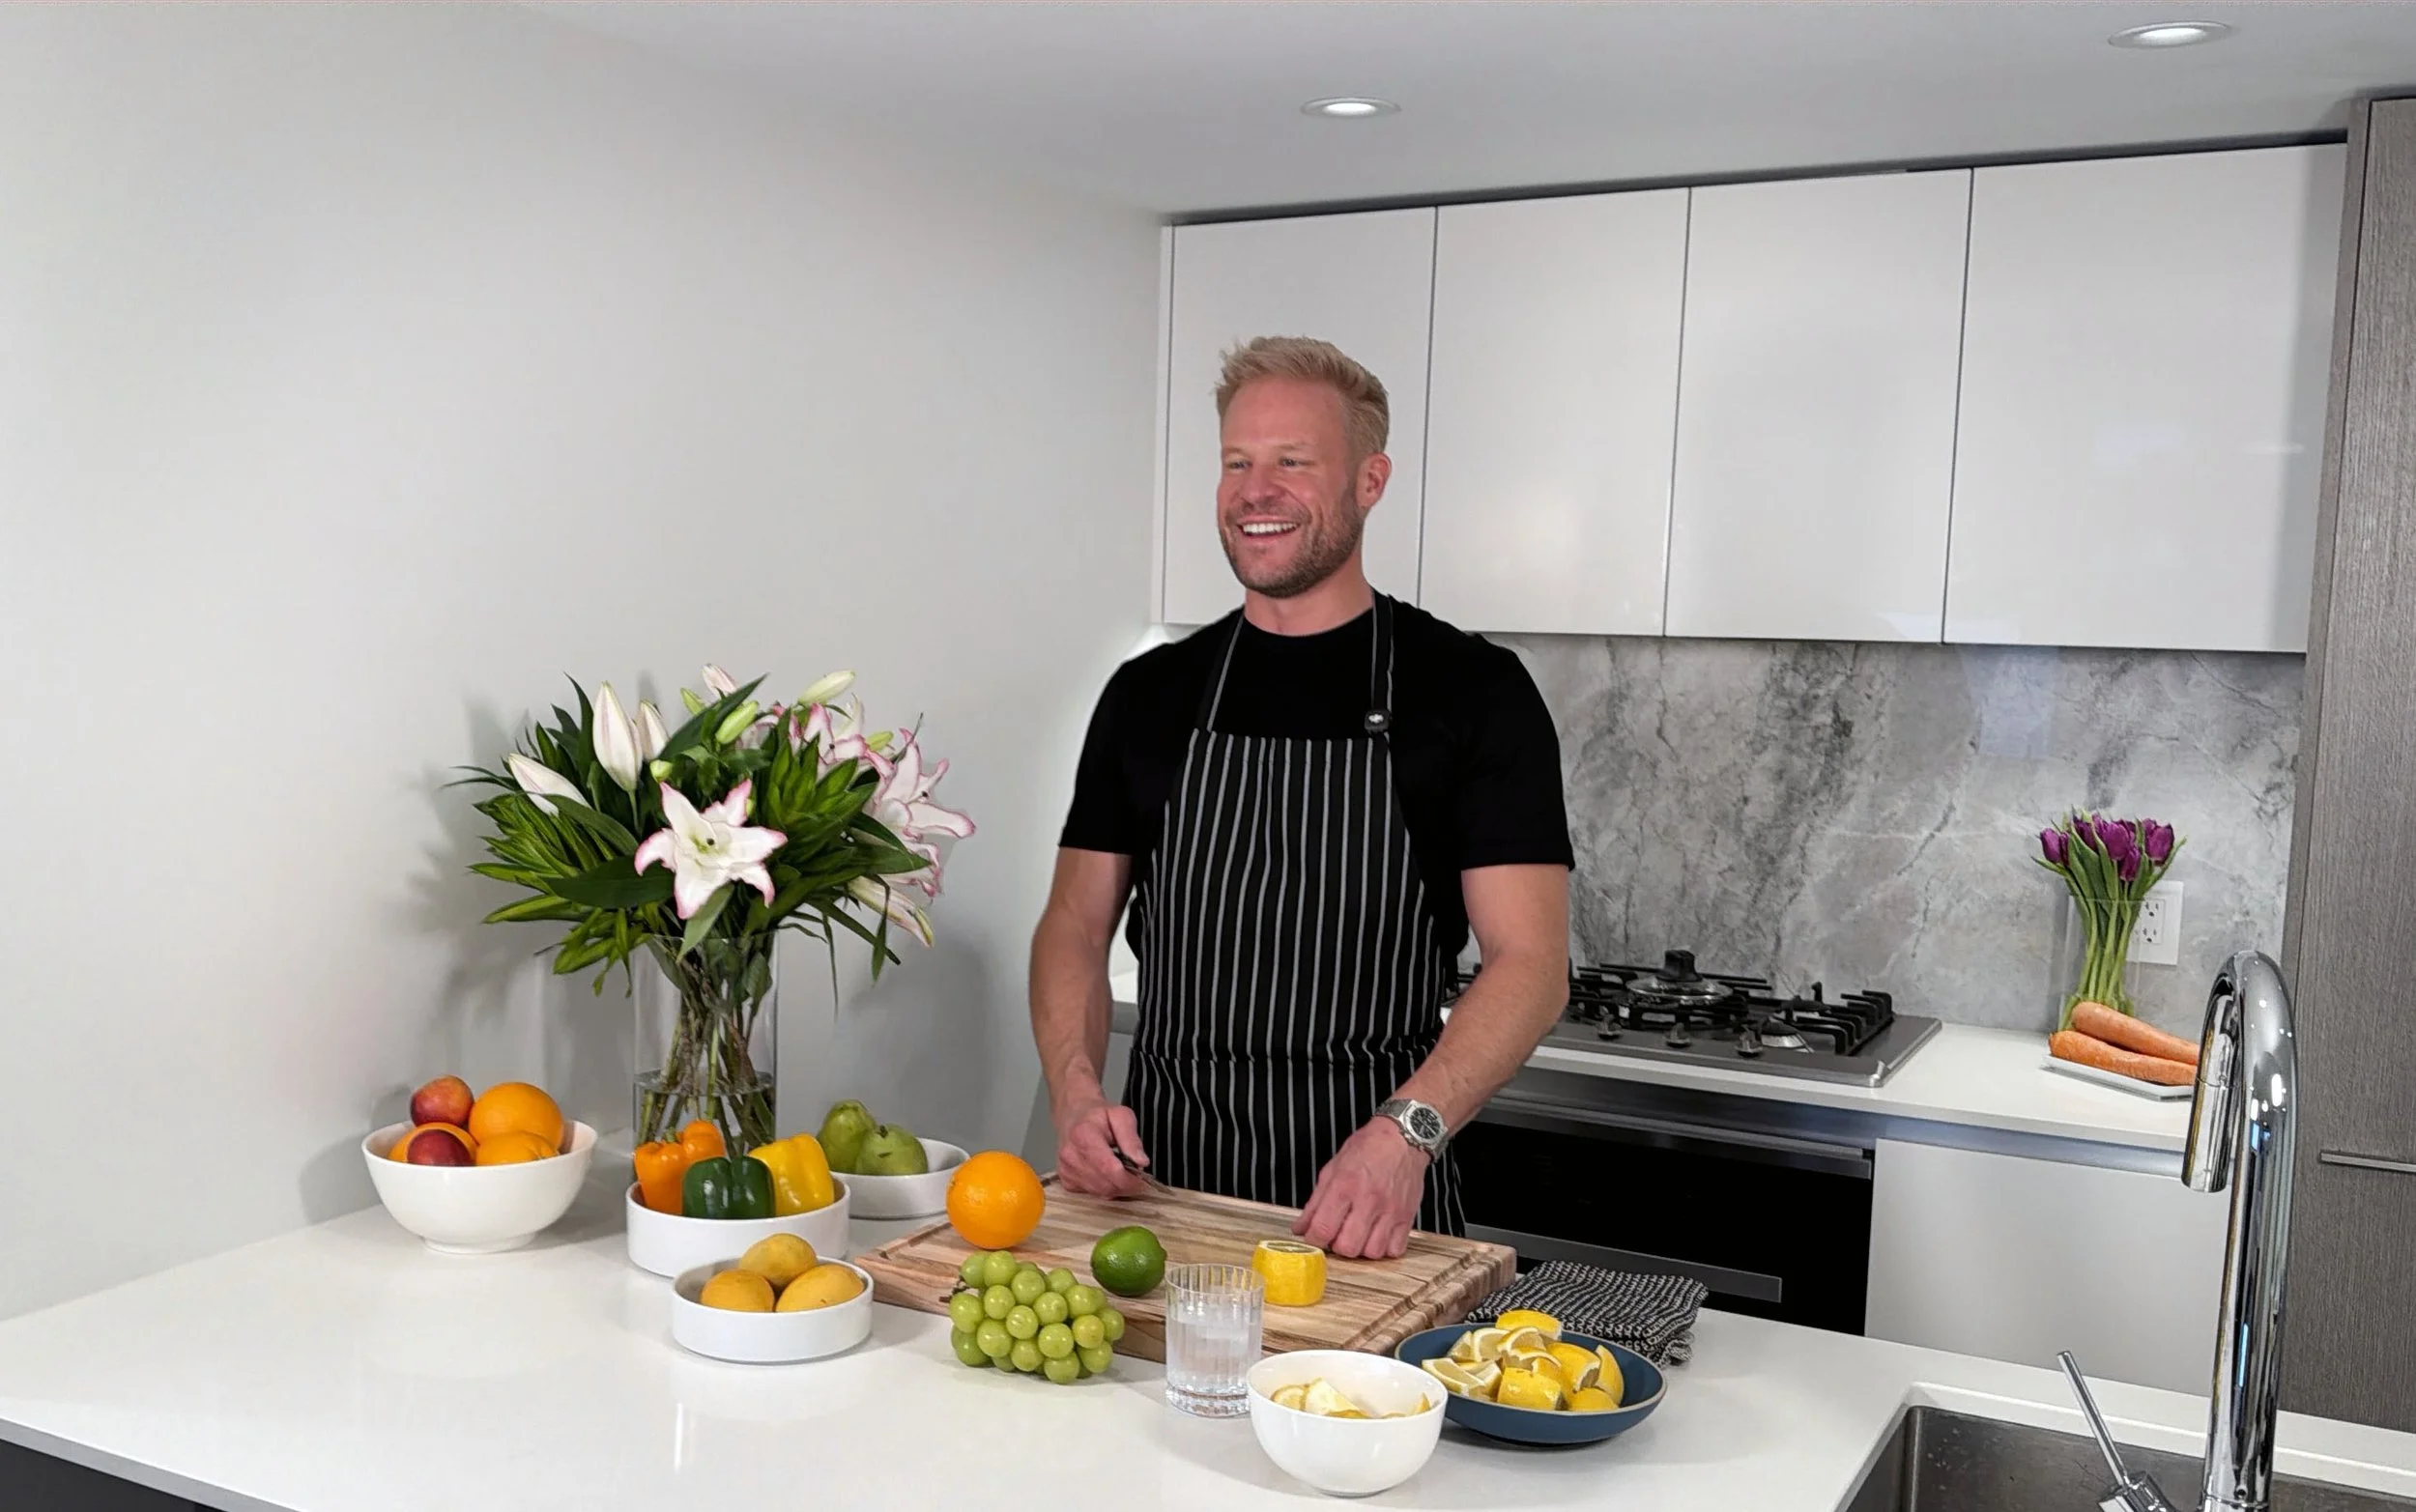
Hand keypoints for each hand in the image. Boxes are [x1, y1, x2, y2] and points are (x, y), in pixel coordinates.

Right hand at [1053, 1089, 1149, 1197]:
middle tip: (1137, 1176)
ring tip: (1123, 1172)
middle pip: (1106, 1184)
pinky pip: (1093, 1193)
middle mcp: (1071, 1156)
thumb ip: (1132, 1139)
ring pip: (1101, 1192)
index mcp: (1084, 1136)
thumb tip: (1141, 1162)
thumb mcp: (1121, 1116)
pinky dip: (1105, 1189)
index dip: (1130, 1180)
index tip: (1144, 1179)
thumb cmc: (1098, 1115)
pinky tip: (1107, 1175)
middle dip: (1127, 1185)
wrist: (1073, 1116)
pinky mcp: (1066, 1180)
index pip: (1109, 1168)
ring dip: (1117, 1188)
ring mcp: (1066, 1170)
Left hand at [1294, 1119, 1425, 1258]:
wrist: (1403, 1138)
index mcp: (1345, 1186)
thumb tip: (1301, 1228)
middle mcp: (1368, 1200)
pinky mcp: (1407, 1216)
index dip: (1314, 1239)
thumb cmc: (1368, 1149)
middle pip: (1347, 1247)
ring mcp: (1390, 1210)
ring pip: (1372, 1252)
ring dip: (1361, 1249)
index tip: (1315, 1237)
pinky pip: (1395, 1249)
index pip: (1323, 1228)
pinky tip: (1378, 1235)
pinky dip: (1384, 1248)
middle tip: (1337, 1235)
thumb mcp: (1333, 1169)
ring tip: (1359, 1235)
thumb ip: (1315, 1202)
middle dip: (1337, 1246)